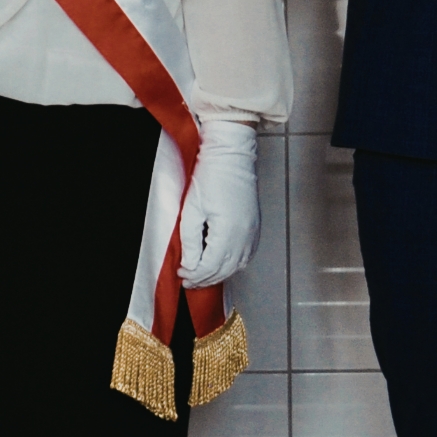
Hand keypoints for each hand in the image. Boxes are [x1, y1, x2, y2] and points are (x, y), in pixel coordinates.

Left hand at [179, 119, 259, 288]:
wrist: (231, 157)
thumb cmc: (211, 176)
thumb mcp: (192, 210)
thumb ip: (189, 241)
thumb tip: (189, 264)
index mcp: (228, 232)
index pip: (209, 266)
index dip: (193, 274)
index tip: (180, 273)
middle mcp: (244, 236)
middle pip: (224, 270)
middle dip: (204, 279)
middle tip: (188, 280)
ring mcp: (252, 233)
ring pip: (237, 266)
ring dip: (218, 274)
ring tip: (202, 276)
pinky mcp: (255, 227)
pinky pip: (246, 256)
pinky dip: (233, 265)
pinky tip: (222, 265)